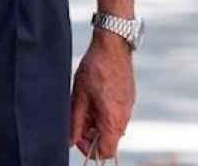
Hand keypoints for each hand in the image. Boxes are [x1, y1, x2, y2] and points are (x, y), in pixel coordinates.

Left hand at [71, 31, 135, 160]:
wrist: (113, 46)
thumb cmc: (95, 68)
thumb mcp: (79, 96)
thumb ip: (75, 121)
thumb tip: (69, 140)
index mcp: (113, 120)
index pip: (106, 152)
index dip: (89, 149)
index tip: (77, 137)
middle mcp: (125, 117)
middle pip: (109, 141)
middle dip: (91, 135)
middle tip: (77, 120)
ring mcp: (128, 107)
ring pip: (112, 128)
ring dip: (97, 123)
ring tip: (83, 106)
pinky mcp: (128, 98)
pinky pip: (117, 115)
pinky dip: (104, 114)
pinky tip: (93, 98)